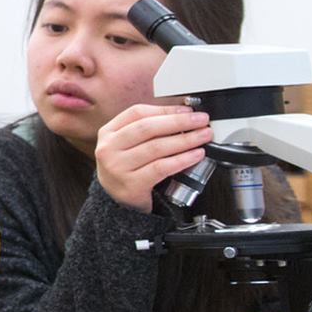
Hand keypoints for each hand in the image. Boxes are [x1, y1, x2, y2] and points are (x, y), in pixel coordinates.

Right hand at [94, 104, 213, 211]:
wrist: (116, 201)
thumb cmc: (127, 168)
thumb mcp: (127, 144)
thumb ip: (148, 129)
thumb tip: (183, 115)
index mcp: (108, 132)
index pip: (137, 113)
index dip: (165, 109)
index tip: (187, 110)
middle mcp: (109, 148)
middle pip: (147, 128)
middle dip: (179, 122)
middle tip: (201, 120)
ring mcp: (118, 167)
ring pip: (156, 147)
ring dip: (185, 140)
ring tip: (203, 136)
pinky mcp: (131, 184)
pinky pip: (161, 168)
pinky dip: (181, 159)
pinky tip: (195, 155)